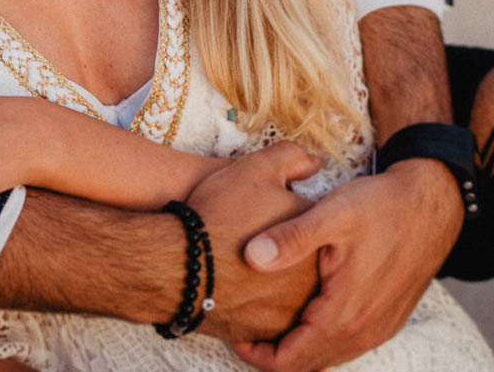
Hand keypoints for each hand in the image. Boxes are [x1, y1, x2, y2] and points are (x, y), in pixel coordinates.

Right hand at [184, 142, 323, 343]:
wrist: (175, 264)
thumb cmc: (219, 215)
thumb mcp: (259, 168)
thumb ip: (293, 159)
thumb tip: (314, 164)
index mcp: (319, 244)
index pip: (319, 229)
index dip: (295, 218)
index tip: (273, 214)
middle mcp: (312, 284)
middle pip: (306, 265)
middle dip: (290, 255)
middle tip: (257, 238)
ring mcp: (288, 313)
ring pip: (287, 295)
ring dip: (273, 282)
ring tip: (244, 263)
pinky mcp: (262, 334)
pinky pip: (265, 317)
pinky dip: (254, 303)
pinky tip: (235, 284)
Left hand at [231, 160, 463, 371]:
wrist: (433, 204)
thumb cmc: (382, 205)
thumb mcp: (333, 213)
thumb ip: (291, 237)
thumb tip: (251, 256)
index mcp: (344, 315)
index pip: (288, 362)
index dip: (254, 354)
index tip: (233, 330)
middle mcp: (363, 332)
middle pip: (304, 366)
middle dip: (271, 352)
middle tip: (244, 324)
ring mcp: (378, 329)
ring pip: (325, 358)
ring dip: (296, 347)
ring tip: (268, 319)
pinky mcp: (386, 321)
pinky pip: (344, 346)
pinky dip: (318, 339)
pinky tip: (304, 312)